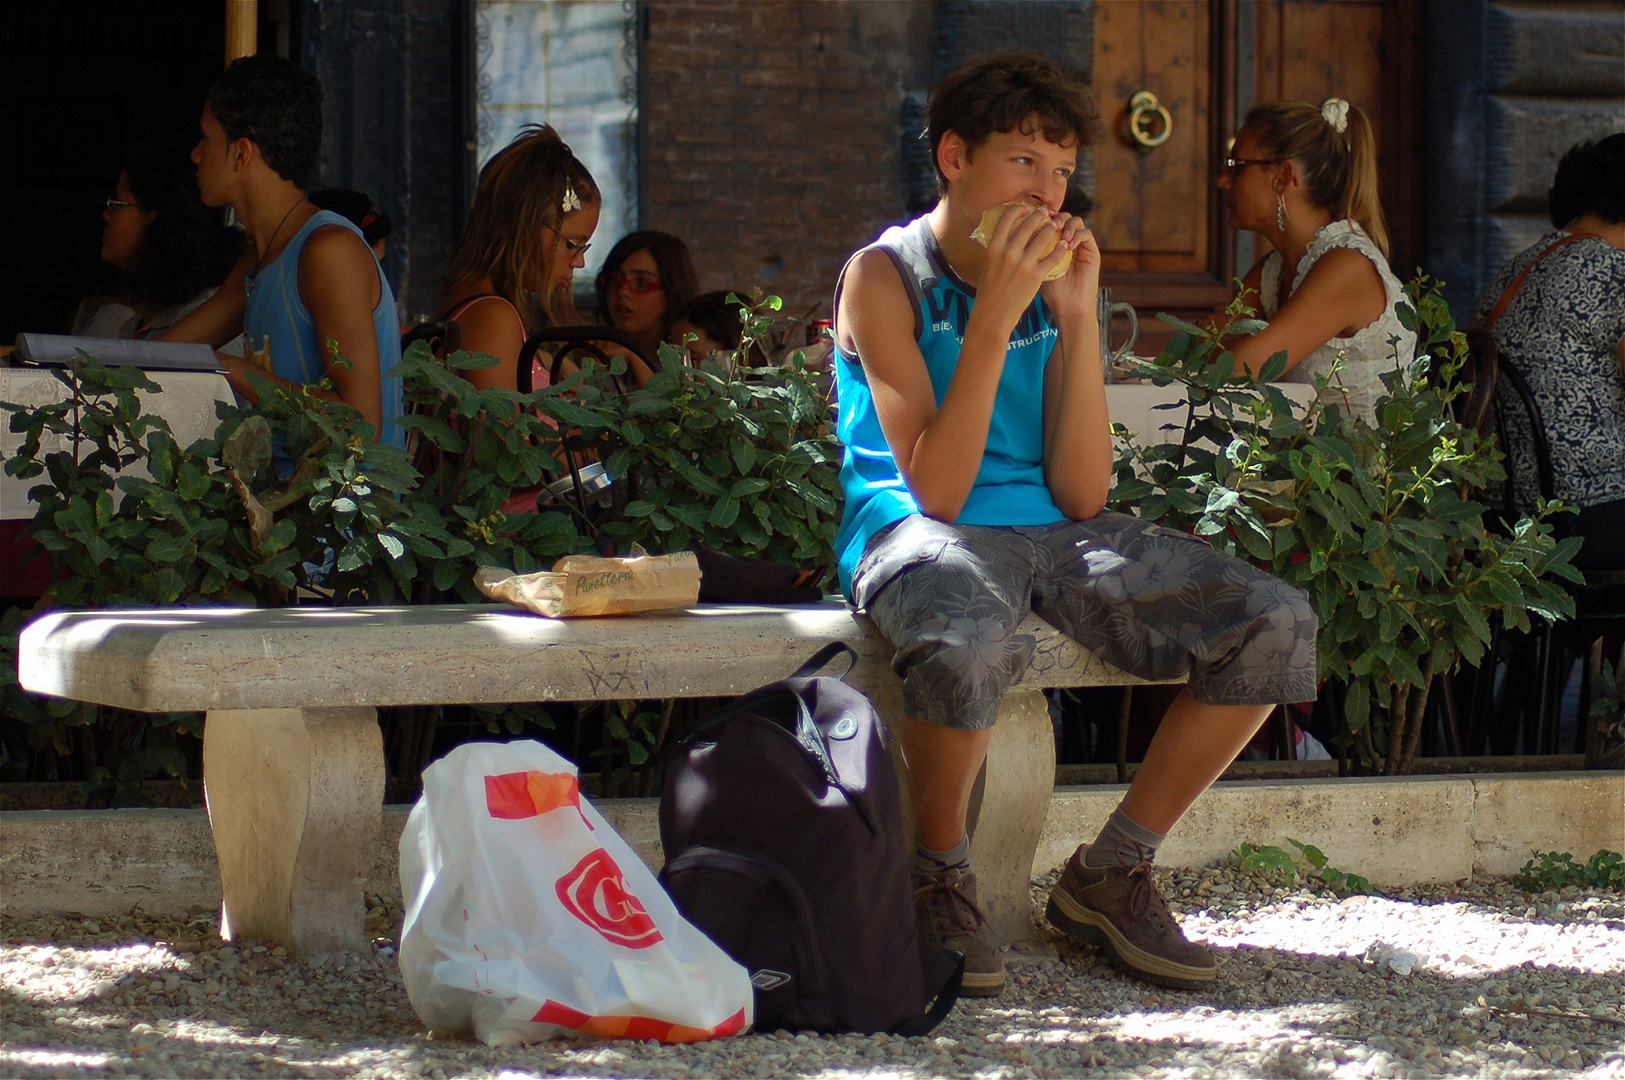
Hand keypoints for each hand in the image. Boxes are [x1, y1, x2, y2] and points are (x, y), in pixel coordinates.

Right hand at [977, 204, 1068, 330]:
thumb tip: (1005, 236)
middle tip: (1046, 213)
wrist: (993, 314)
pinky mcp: (1036, 276)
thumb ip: (998, 249)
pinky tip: (1064, 245)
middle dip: (1040, 215)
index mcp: (994, 247)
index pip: (1007, 218)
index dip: (1019, 209)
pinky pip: (1053, 256)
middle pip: (1029, 224)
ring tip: (1056, 226)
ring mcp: (1023, 264)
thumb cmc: (989, 291)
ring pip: (1044, 236)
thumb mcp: (988, 265)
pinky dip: (1060, 248)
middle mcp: (1008, 252)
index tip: (1026, 209)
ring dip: (1052, 228)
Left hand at [1040, 213, 1101, 321]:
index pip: (1049, 221)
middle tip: (1049, 222)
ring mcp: (1080, 245)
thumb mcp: (1036, 268)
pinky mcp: (1092, 251)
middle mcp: (1067, 242)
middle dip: (1055, 216)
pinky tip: (1068, 245)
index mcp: (1054, 243)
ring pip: (1076, 221)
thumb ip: (1030, 252)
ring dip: (1067, 224)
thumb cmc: (1050, 292)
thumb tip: (1013, 235)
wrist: (1068, 308)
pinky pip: (1086, 234)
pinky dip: (1077, 235)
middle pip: (1062, 217)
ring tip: (1060, 234)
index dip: (1042, 216)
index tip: (1035, 217)